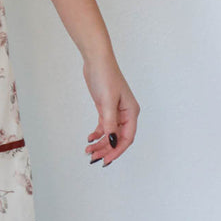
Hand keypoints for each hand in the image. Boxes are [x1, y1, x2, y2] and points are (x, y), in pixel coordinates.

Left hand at [82, 51, 139, 166]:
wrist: (96, 60)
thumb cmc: (105, 76)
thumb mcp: (107, 101)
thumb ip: (109, 123)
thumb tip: (112, 141)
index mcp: (131, 112)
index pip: (127, 138)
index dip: (117, 151)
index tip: (106, 160)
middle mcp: (126, 113)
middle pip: (118, 138)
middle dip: (106, 149)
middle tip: (94, 158)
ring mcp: (116, 111)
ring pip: (110, 133)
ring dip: (100, 143)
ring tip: (88, 151)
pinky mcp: (106, 108)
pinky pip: (104, 126)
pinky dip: (97, 134)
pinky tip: (89, 139)